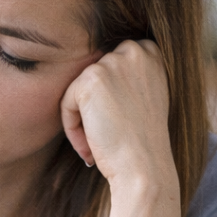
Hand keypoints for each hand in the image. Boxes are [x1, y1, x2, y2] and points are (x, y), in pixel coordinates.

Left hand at [59, 39, 173, 186]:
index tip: (119, 124)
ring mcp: (112, 63)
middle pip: (93, 78)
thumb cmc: (144, 141)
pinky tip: (90, 146)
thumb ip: (128, 77)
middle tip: (108, 136)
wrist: (144, 166)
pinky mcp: (90, 80)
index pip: (111, 66)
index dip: (109, 99)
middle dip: (94, 108)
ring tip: (98, 144)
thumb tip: (97, 77)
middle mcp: (134, 51)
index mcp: (151, 53)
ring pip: (78, 91)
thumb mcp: (146, 97)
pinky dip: (72, 127)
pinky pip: (66, 102)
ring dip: (82, 119)